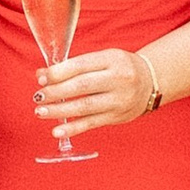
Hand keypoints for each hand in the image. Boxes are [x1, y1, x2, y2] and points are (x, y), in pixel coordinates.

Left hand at [33, 48, 159, 139]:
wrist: (152, 82)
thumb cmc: (121, 67)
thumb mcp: (103, 58)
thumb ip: (75, 66)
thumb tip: (42, 74)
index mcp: (112, 59)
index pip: (80, 65)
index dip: (58, 72)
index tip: (41, 78)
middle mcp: (117, 79)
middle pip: (81, 86)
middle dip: (56, 92)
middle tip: (37, 96)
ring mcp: (119, 100)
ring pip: (85, 107)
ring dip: (59, 111)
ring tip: (40, 112)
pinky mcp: (117, 117)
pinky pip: (92, 123)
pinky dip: (73, 128)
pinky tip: (57, 131)